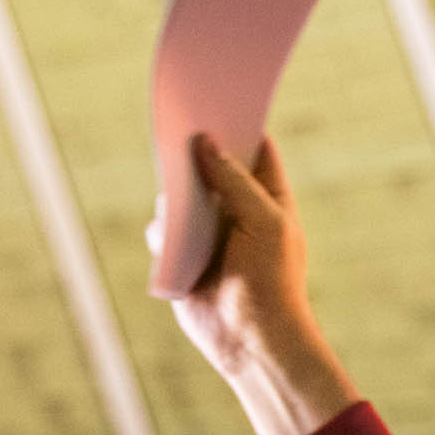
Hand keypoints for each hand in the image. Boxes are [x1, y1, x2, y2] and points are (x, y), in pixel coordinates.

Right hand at [153, 134, 358, 434]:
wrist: (251, 339)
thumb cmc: (271, 279)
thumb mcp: (264, 222)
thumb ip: (234, 181)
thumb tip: (205, 143)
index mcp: (270, 196)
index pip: (254, 148)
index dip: (238, 122)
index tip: (218, 95)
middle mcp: (238, 209)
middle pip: (210, 166)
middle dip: (193, 152)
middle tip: (175, 124)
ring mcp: (210, 231)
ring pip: (180, 197)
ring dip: (176, 198)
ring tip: (178, 197)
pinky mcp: (184, 256)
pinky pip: (163, 230)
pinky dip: (165, 233)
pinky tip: (173, 243)